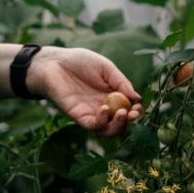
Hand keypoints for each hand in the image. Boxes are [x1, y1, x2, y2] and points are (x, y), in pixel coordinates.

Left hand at [27, 46, 142, 137]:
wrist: (53, 62)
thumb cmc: (78, 61)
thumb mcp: (105, 67)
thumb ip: (120, 82)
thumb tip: (137, 98)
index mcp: (112, 96)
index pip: (128, 111)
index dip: (136, 112)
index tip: (140, 107)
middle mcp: (103, 109)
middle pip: (121, 125)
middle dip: (130, 122)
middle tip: (133, 114)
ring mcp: (91, 114)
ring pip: (108, 131)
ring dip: (118, 126)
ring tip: (123, 113)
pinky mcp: (78, 116)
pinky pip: (92, 126)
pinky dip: (101, 122)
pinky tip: (104, 109)